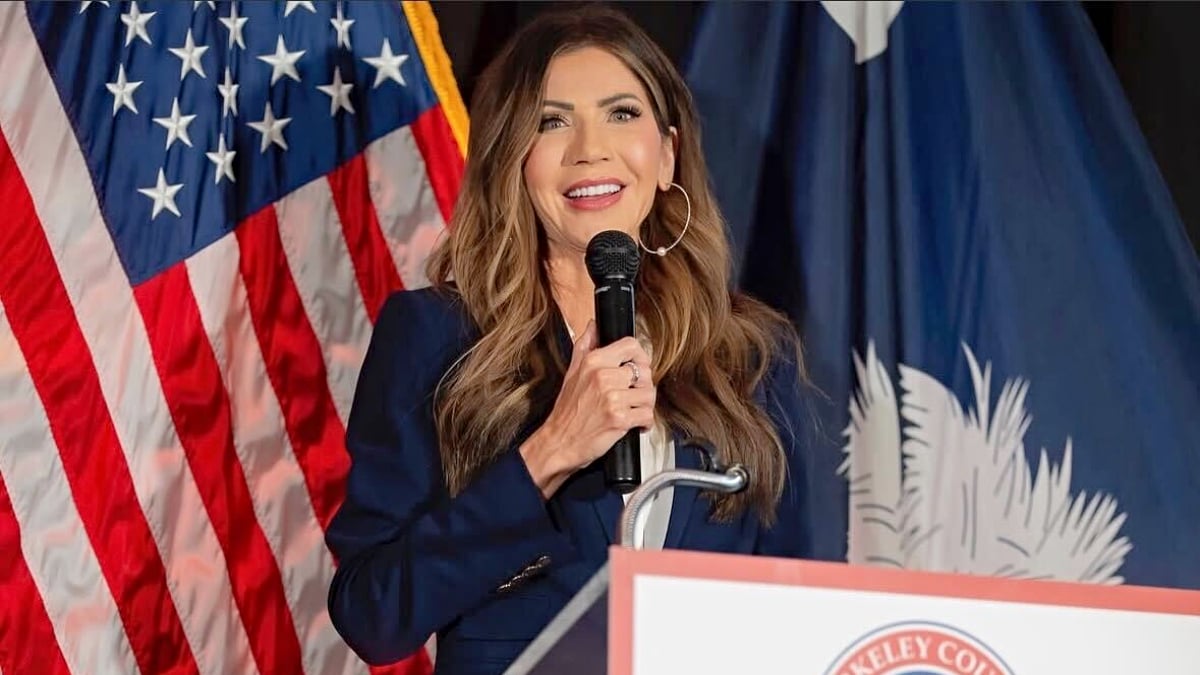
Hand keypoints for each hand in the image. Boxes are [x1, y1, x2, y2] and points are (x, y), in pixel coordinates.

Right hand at [519, 321, 655, 498]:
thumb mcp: (571, 372)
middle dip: (642, 385)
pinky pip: (647, 415)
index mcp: (593, 361)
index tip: (638, 367)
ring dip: (645, 405)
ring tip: (633, 410)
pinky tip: (635, 424)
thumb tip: (593, 325)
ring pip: (649, 394)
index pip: (631, 345)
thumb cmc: (566, 411)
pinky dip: (645, 423)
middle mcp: (603, 376)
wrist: (558, 442)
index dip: (640, 356)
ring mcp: (612, 398)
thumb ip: (584, 345)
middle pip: (645, 371)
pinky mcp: (619, 419)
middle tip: (633, 396)